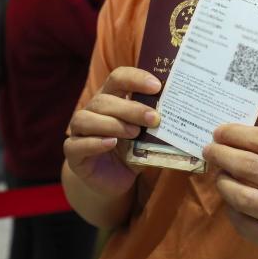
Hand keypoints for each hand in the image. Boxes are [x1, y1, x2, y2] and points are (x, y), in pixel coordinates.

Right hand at [64, 66, 161, 197]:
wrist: (112, 181)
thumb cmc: (131, 151)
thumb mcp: (146, 136)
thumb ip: (156, 125)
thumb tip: (183, 116)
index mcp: (111, 98)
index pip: (119, 78)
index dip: (136, 78)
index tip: (157, 86)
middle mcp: (92, 110)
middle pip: (105, 100)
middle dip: (131, 108)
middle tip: (154, 118)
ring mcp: (79, 131)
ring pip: (88, 118)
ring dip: (113, 123)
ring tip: (135, 133)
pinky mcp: (73, 153)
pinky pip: (78, 144)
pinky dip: (95, 142)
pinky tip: (112, 143)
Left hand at [203, 125, 257, 258]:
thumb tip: (232, 138)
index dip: (237, 134)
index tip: (219, 132)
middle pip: (251, 167)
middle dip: (222, 155)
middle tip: (209, 149)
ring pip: (244, 198)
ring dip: (223, 183)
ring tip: (220, 176)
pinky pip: (245, 224)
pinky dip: (231, 209)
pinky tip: (231, 201)